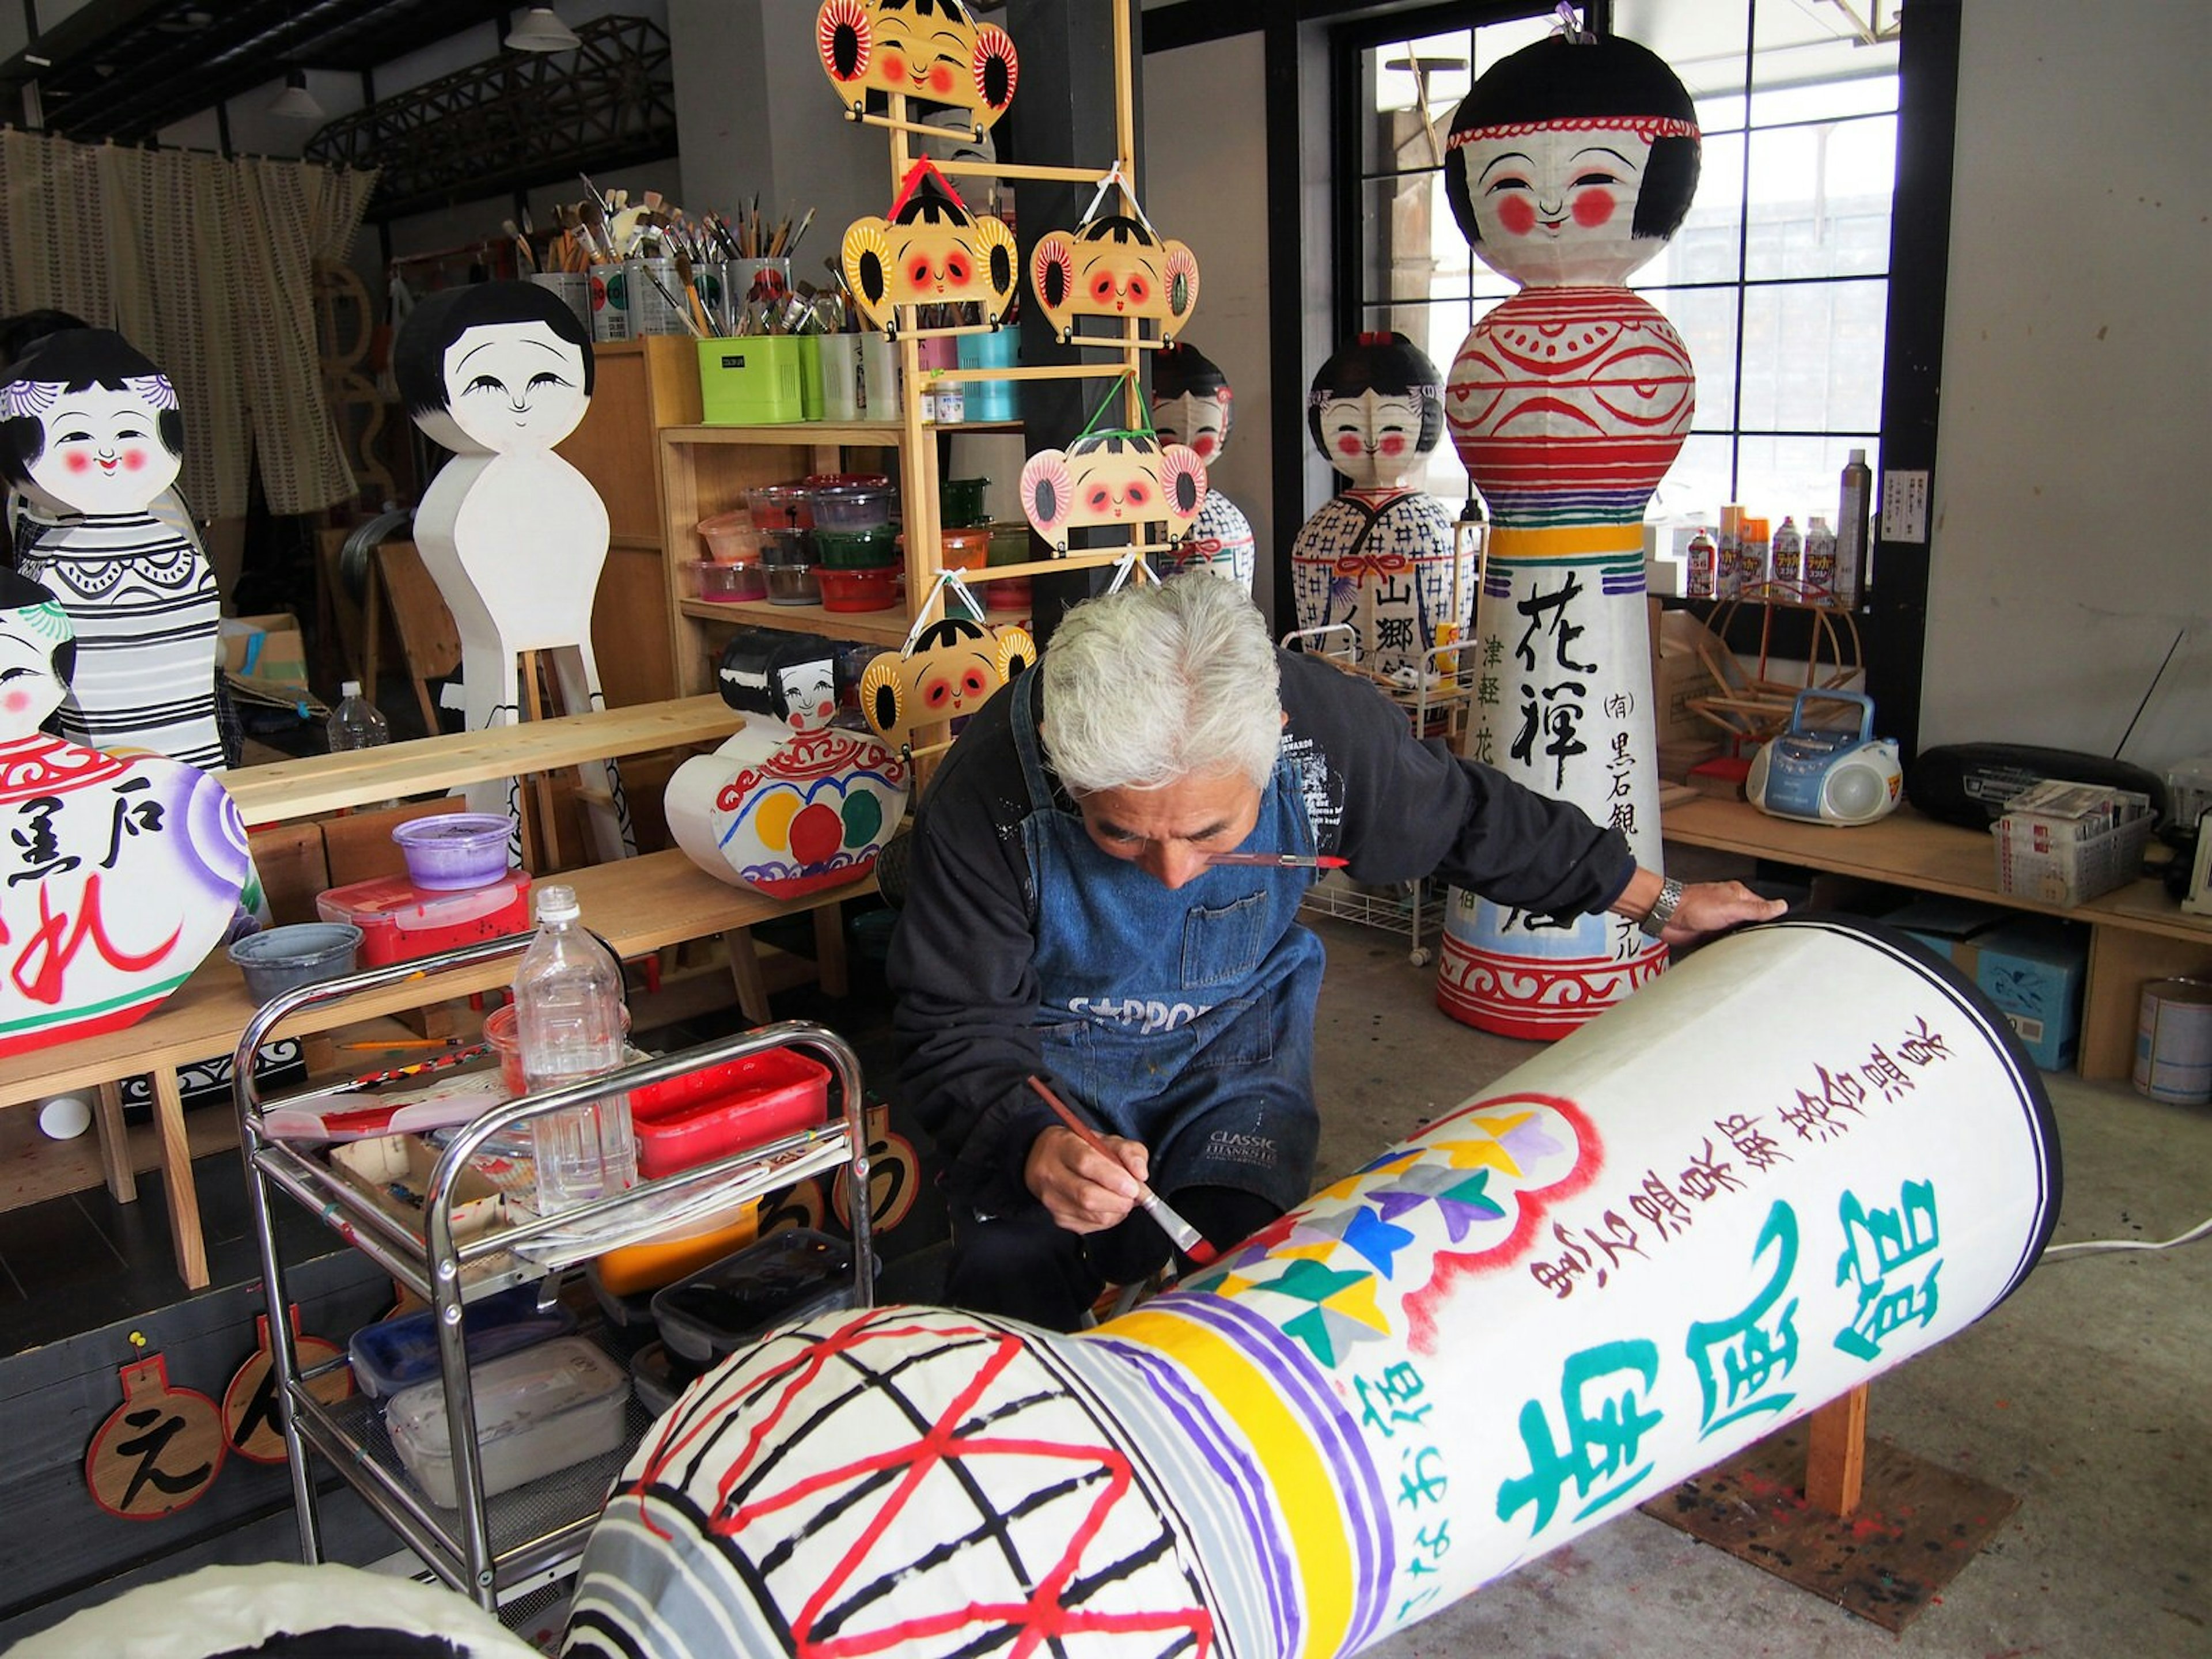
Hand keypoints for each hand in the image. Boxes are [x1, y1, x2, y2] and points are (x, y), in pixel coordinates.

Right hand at [1024, 1124, 1150, 1233]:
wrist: (1050, 1160)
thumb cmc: (1082, 1149)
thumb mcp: (1108, 1140)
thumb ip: (1129, 1151)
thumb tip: (1140, 1174)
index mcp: (1062, 1146)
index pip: (1086, 1163)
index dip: (1113, 1177)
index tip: (1133, 1186)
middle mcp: (1050, 1173)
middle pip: (1088, 1196)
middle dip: (1120, 1199)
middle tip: (1134, 1193)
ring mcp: (1052, 1199)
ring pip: (1093, 1215)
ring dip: (1118, 1209)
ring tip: (1122, 1196)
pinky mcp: (1059, 1218)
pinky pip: (1093, 1226)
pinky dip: (1110, 1218)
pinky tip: (1109, 1205)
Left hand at [1662, 878, 1787, 945]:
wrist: (1666, 915)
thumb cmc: (1692, 905)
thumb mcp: (1731, 907)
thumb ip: (1756, 908)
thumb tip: (1780, 906)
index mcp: (1737, 896)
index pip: (1763, 908)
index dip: (1771, 919)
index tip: (1781, 930)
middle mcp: (1729, 908)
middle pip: (1751, 923)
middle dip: (1756, 933)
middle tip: (1764, 944)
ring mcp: (1719, 921)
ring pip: (1738, 935)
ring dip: (1740, 942)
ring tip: (1748, 949)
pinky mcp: (1709, 934)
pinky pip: (1725, 943)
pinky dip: (1728, 948)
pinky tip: (1731, 952)